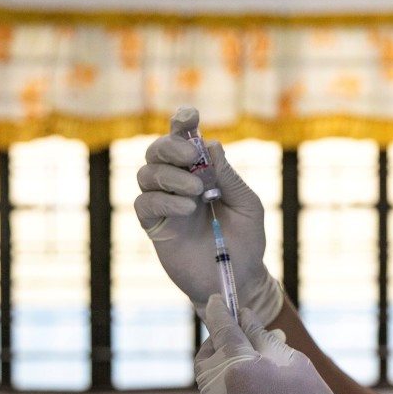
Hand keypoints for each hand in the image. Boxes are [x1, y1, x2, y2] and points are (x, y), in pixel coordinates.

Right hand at [134, 106, 283, 323]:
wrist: (238, 277)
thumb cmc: (246, 240)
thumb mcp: (247, 205)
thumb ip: (229, 177)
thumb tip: (212, 145)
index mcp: (203, 172)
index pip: (185, 140)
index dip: (182, 123)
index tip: (190, 116)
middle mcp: (179, 182)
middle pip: (157, 150)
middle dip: (172, 147)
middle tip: (193, 158)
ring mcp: (164, 203)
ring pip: (146, 173)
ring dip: (170, 175)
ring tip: (197, 191)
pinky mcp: (154, 226)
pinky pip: (144, 203)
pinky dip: (164, 200)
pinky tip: (186, 208)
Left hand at [194, 295, 358, 393]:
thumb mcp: (295, 365)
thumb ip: (264, 339)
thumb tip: (246, 319)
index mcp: (240, 368)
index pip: (222, 329)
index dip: (219, 311)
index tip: (217, 299)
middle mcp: (219, 391)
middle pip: (205, 356)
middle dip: (217, 343)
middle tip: (236, 337)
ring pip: (208, 382)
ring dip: (223, 369)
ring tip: (252, 371)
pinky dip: (229, 393)